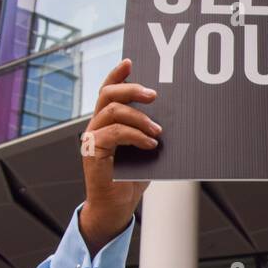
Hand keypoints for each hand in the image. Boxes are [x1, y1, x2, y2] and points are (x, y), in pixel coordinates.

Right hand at [79, 59, 159, 254]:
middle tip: (154, 94)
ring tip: (158, 130)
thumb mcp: (145, 149)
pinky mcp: (92, 152)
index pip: (108, 90)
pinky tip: (150, 144)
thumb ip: (151, 131)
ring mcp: (92, 138)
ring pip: (112, 111)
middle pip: (108, 95)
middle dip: (131, 88)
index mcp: (107, 121)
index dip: (117, 74)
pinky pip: (114, 134)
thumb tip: (175, 116)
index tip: (130, 61)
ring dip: (139, 117)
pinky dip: (135, 136)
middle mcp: (96, 125)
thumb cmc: (132, 177)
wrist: (117, 206)